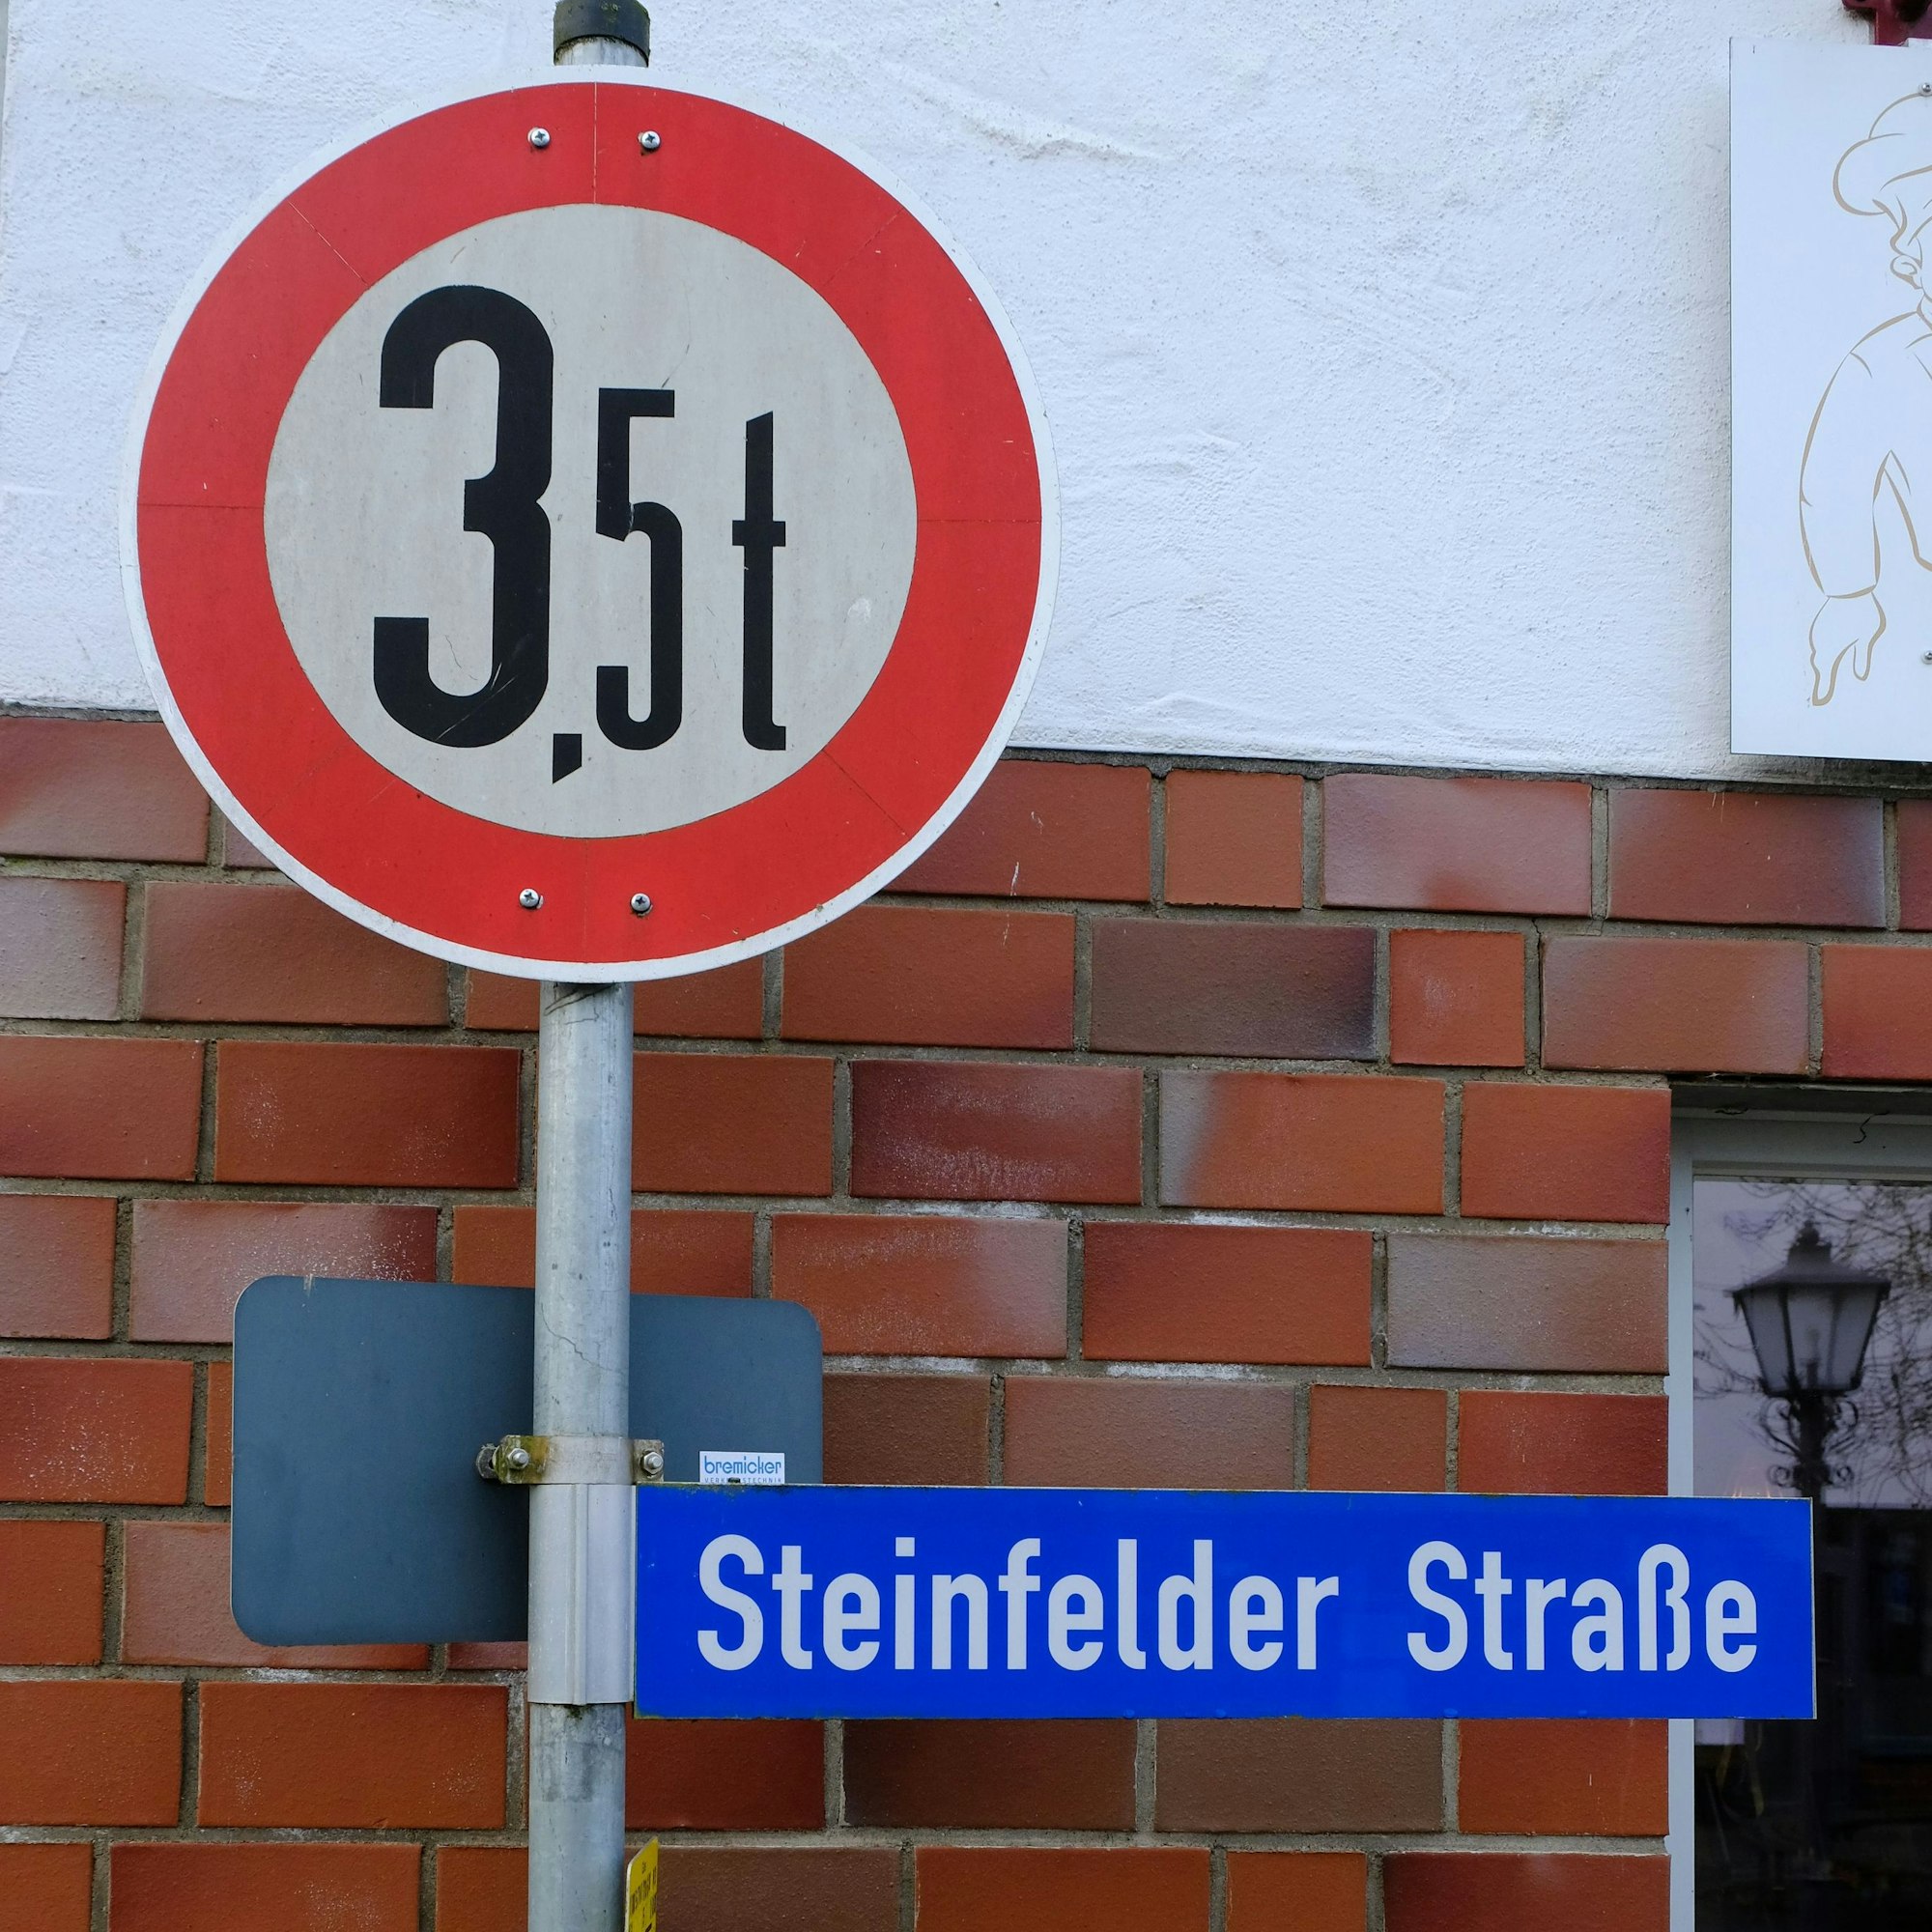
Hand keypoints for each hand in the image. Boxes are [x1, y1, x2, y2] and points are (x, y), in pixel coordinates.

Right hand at [1809, 590, 1885, 705]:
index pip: (1825, 676)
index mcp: (1831, 652)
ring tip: (1828, 665)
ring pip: (1819, 652)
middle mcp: (1820, 645)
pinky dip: (1824, 647)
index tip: (1819, 700)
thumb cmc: (1860, 614)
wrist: (1848, 590)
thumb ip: (1861, 658)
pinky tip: (1833, 643)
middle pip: (1819, 665)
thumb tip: (1859, 675)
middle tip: (1823, 686)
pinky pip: (1820, 642)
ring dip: (1823, 659)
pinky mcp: (1819, 625)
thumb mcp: (1866, 638)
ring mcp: (1817, 634)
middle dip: (1822, 675)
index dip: (1822, 689)